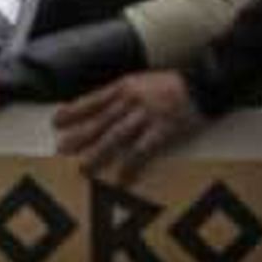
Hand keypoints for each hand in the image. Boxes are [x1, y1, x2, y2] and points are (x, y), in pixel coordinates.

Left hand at [53, 71, 203, 181]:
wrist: (205, 84)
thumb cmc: (171, 85)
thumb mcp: (141, 82)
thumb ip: (121, 95)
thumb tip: (99, 110)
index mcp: (124, 86)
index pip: (92, 99)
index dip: (73, 111)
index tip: (56, 121)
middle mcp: (131, 99)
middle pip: (100, 120)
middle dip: (79, 135)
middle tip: (61, 149)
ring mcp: (147, 114)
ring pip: (116, 136)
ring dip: (98, 154)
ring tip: (83, 169)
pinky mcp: (164, 129)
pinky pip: (143, 150)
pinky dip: (131, 166)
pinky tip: (121, 179)